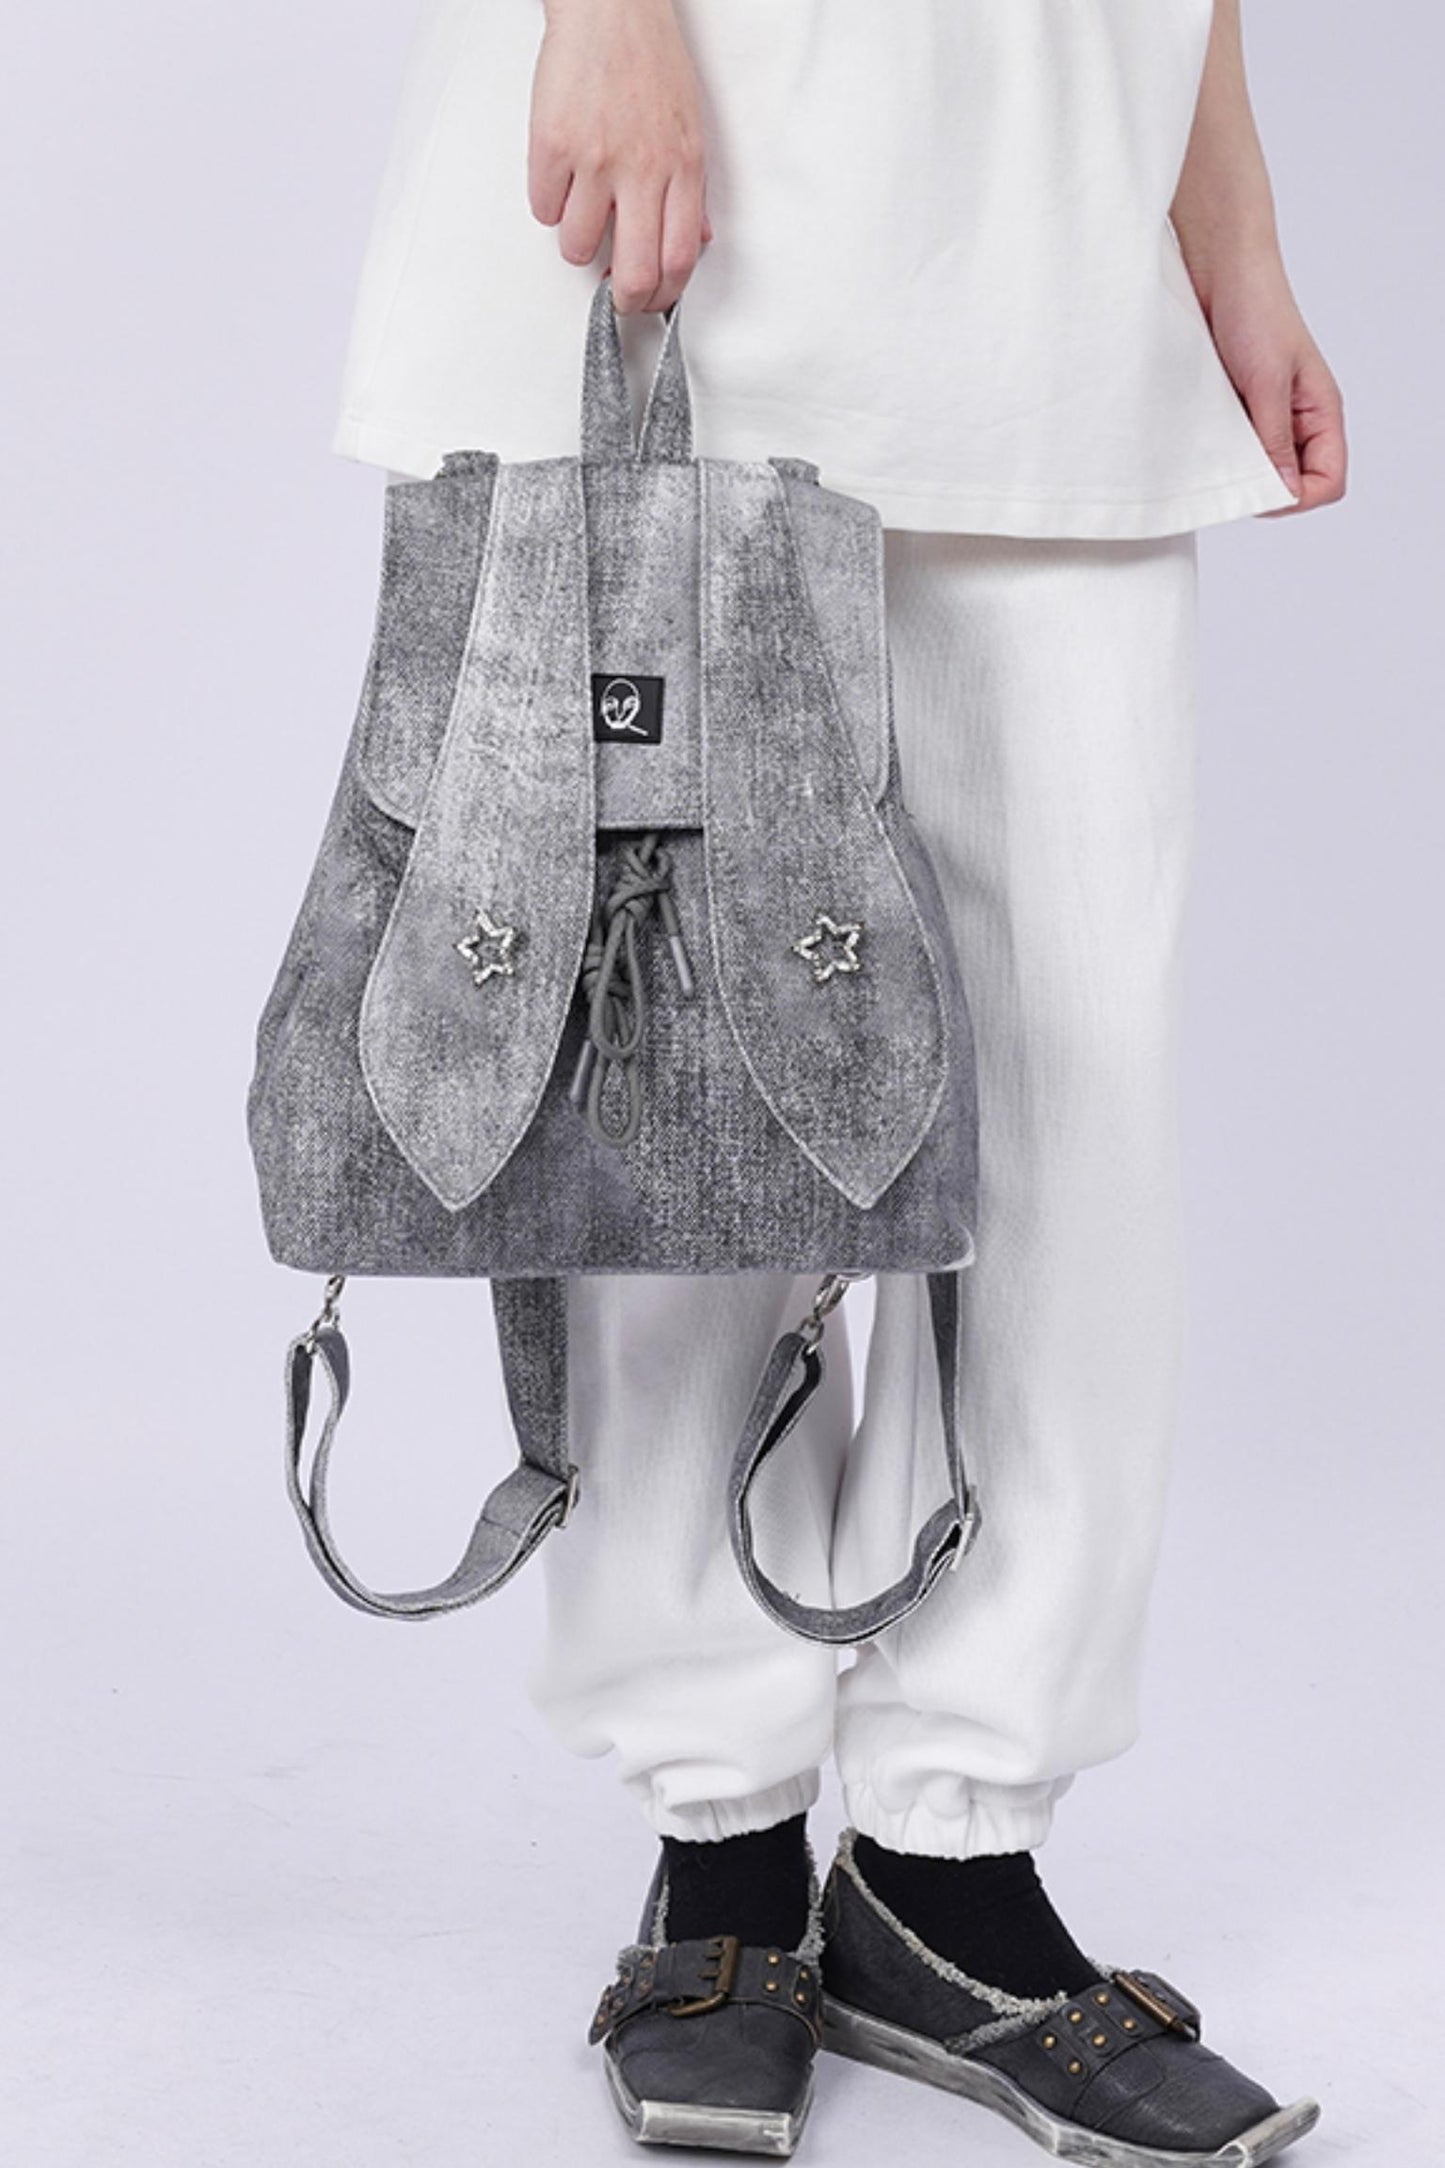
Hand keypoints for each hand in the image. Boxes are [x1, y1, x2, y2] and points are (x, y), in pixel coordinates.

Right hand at [529, 0, 711, 313]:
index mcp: (682, 167)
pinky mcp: (553, 146)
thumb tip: (694, 240)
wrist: (609, 8)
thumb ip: (691, 190)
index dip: (663, 296)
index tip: (651, 301)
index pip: (679, 259)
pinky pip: (544, 209)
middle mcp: (642, 169)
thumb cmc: (649, 61)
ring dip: (578, 243)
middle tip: (614, 296)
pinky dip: (550, 204)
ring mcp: (595, 159)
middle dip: (622, 300)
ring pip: (578, 247)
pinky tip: (562, 177)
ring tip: (583, 213)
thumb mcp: (689, 127)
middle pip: (634, 274)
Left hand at [1199, 244, 1347, 516]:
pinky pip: (1235, 449)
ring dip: (1241, 471)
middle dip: (1267, 489)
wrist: (1220, 270)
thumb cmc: (1255, 308)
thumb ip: (1275, 438)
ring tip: (1219, 451)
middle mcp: (1298, 420)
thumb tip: (1283, 490)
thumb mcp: (1268, 381)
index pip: (1329, 480)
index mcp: (1321, 412)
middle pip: (1296, 483)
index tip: (1264, 489)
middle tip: (1234, 475)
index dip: (1299, 497)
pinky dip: (1221, 453)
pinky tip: (1206, 440)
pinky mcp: (1237, 408)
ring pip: (1262, 469)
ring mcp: (1266, 416)